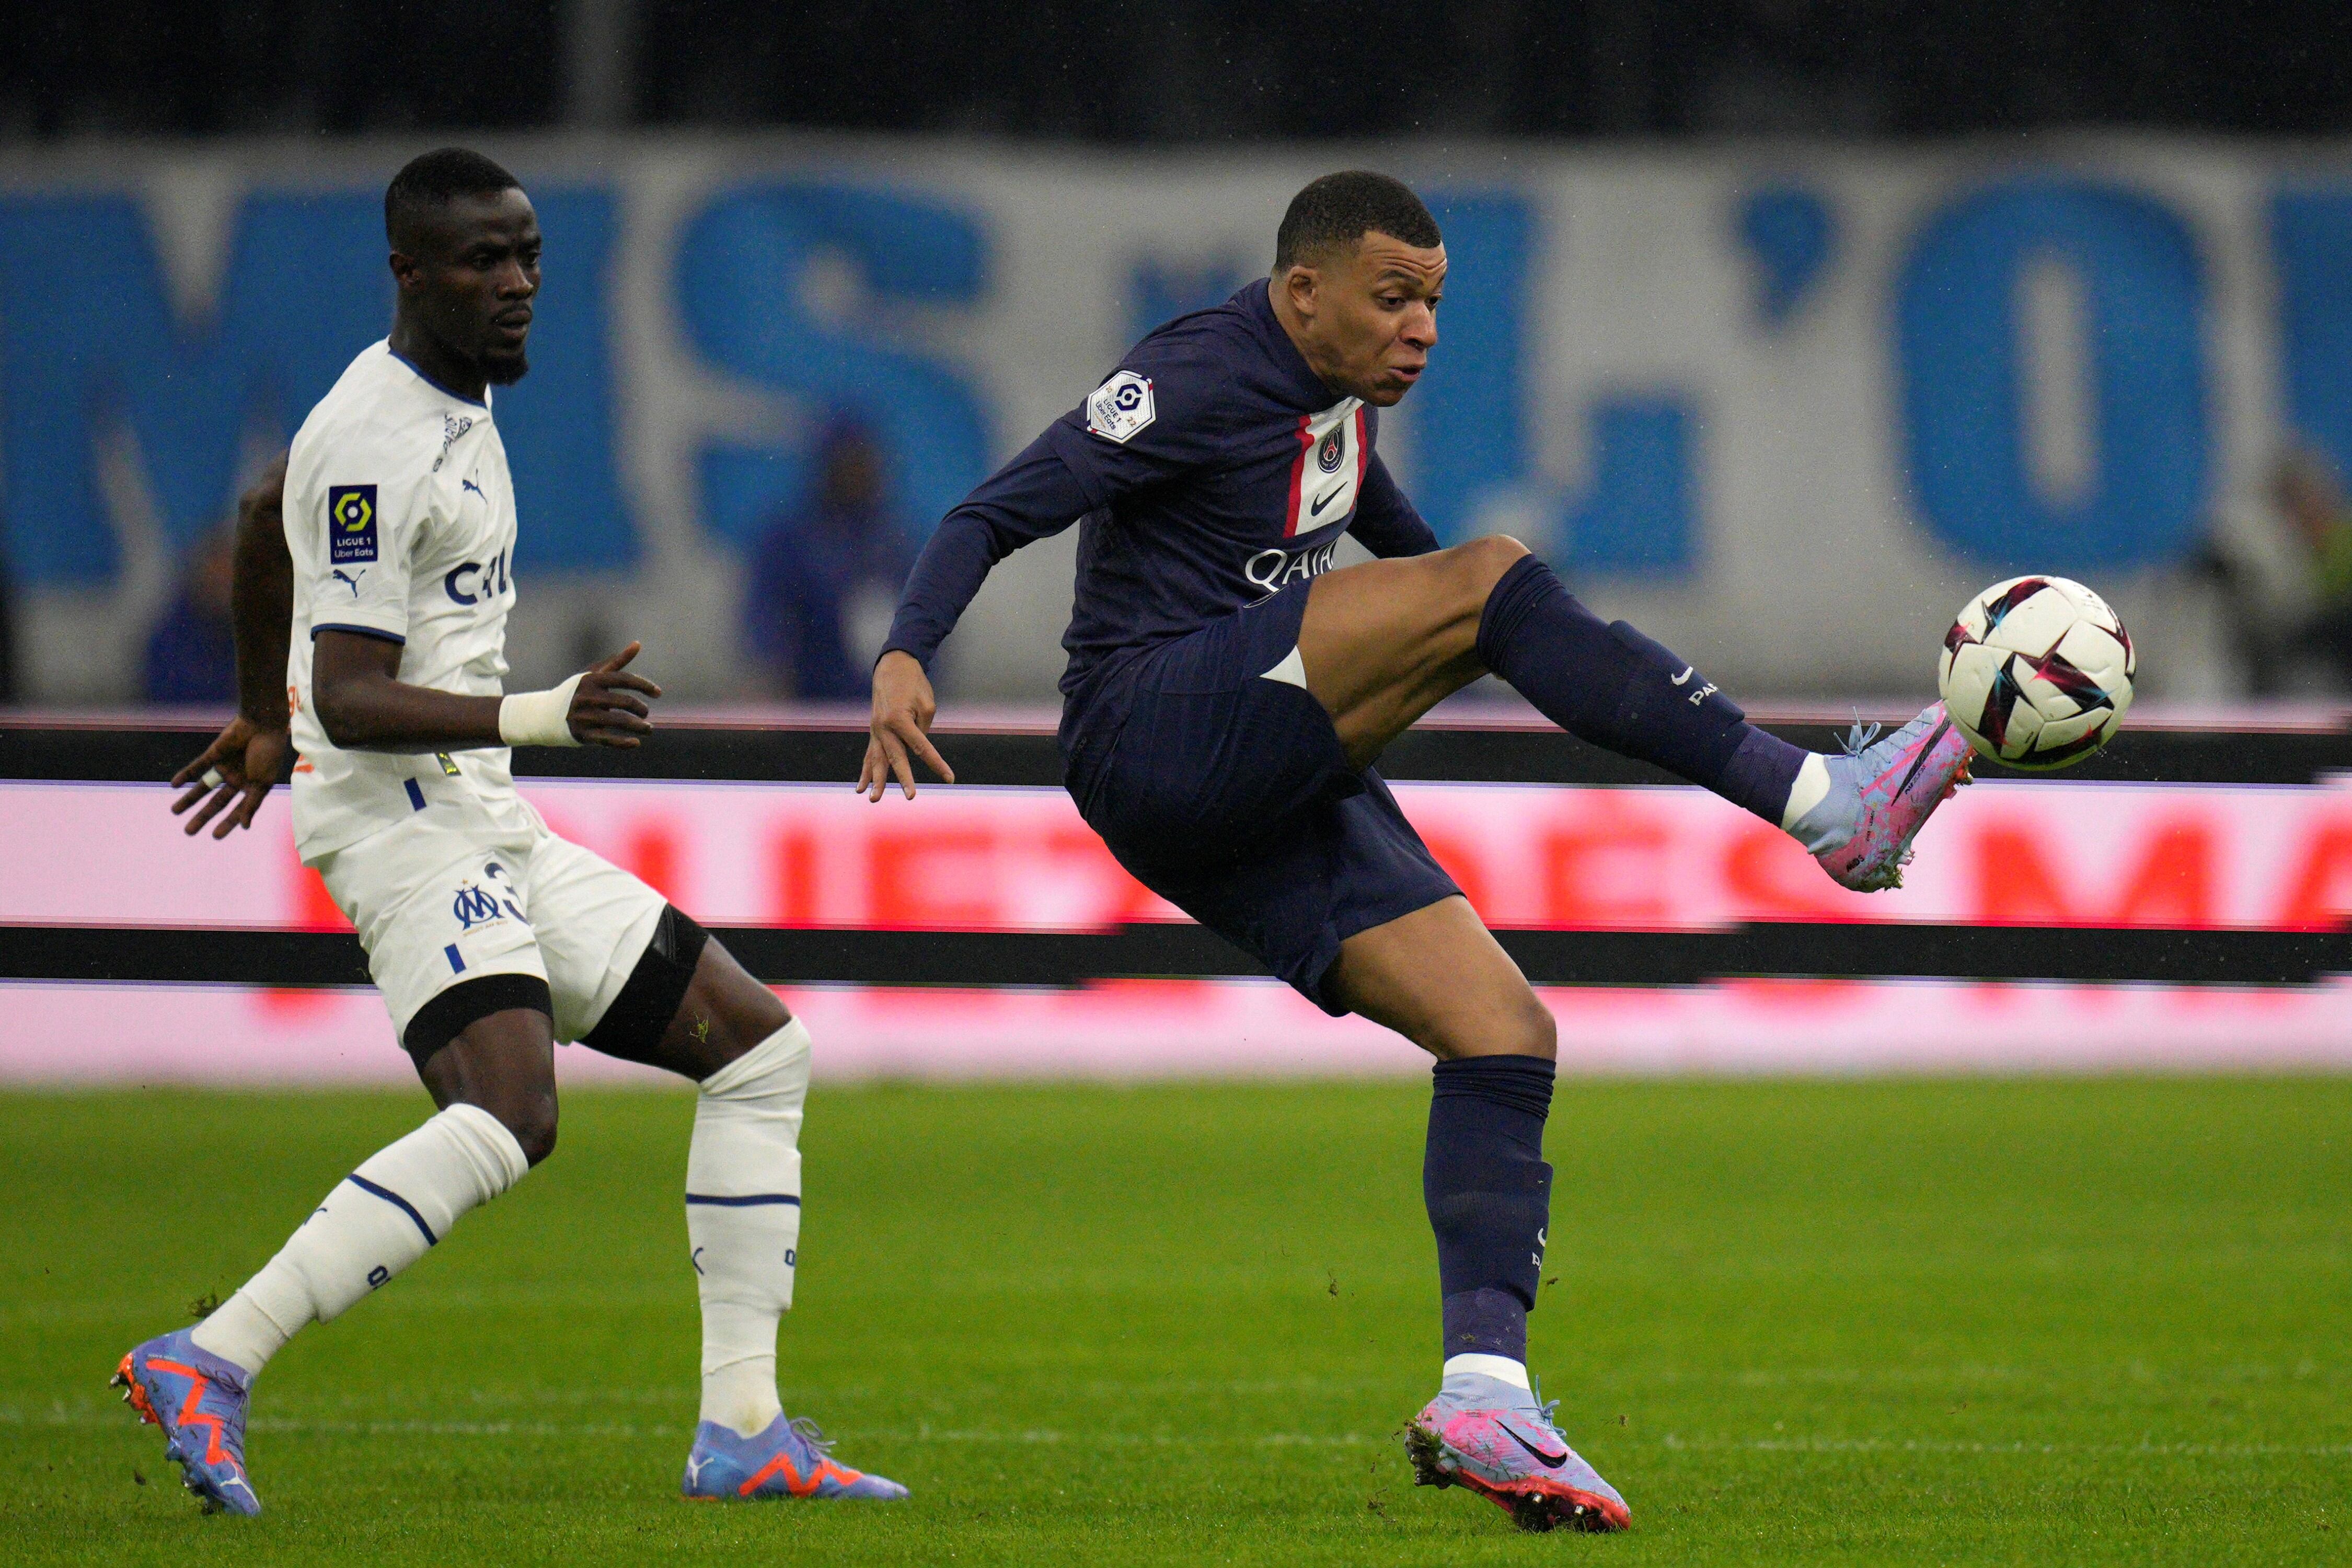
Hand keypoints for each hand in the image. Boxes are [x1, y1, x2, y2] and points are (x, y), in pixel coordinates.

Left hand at [169, 717, 292, 838]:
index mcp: (252, 787)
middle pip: (216, 802)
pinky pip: (197, 767)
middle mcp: (236, 780)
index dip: (227, 823)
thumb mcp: (263, 782)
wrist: (262, 724)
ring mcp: (224, 767)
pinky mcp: (213, 754)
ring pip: (203, 787)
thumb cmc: (268, 754)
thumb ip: (252, 804)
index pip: (236, 809)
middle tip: (188, 832)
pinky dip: (185, 775)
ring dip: (189, 800)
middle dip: (202, 816)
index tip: (215, 836)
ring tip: (174, 812)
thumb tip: (245, 827)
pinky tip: (174, 785)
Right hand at [569, 642, 662, 747]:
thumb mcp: (593, 674)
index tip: (658, 693)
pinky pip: (608, 740)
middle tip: (646, 713)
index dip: (644, 685)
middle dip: (641, 709)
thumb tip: (638, 644)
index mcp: (592, 679)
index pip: (624, 679)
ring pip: (620, 722)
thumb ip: (617, 662)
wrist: (546, 714)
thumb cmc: (577, 691)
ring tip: (649, 729)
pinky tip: (636, 743)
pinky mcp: (582, 734)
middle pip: (625, 702)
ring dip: (639, 727)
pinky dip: (624, 743)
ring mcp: (584, 716)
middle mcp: (587, 697)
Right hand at [861, 649, 953, 800]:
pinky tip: (860, 788)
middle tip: (911, 797)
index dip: (937, 764)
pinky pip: (869, 755)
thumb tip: (914, 750)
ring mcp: (876, 731)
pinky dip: (865, 772)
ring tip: (875, 799)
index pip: (922, 747)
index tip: (949, 778)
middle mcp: (884, 727)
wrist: (892, 666)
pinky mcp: (874, 732)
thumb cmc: (913, 684)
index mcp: (900, 719)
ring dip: (877, 781)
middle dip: (904, 778)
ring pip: (877, 760)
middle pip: (896, 758)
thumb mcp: (926, 704)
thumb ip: (922, 731)